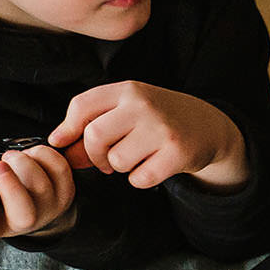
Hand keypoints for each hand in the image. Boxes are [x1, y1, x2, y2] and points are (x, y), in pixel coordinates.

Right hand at [0, 145, 77, 247]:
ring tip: (10, 156)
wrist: (28, 197)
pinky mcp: (65, 191)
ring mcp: (47, 208)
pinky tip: (30, 152)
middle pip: (24, 216)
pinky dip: (45, 156)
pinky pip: (60, 171)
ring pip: (43, 189)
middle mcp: (21, 222)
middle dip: (10, 188)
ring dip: (26, 165)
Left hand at [47, 80, 249, 190]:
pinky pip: (139, 178)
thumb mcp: (128, 113)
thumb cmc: (159, 119)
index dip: (66, 128)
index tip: (62, 142)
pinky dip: (141, 179)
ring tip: (137, 158)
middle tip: (105, 160)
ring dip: (121, 167)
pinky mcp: (176, 153)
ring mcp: (161, 129)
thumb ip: (95, 129)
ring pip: (117, 160)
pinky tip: (153, 166)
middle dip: (94, 155)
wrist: (208, 126)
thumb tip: (63, 153)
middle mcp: (144, 105)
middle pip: (94, 136)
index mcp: (128, 90)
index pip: (82, 106)